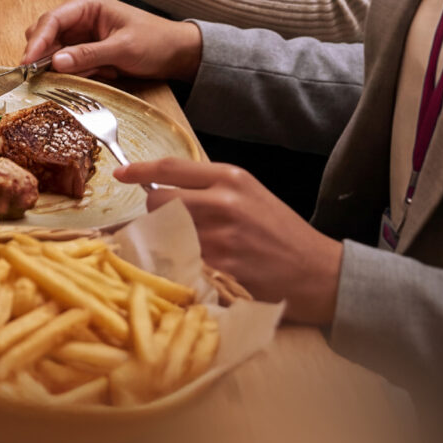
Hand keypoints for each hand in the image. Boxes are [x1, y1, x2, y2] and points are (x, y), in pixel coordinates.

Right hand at [17, 0, 202, 81]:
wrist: (178, 53)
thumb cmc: (156, 42)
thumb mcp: (123, 48)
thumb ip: (88, 55)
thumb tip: (56, 62)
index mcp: (88, 5)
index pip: (52, 20)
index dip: (37, 41)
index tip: (27, 62)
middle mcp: (79, 17)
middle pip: (45, 34)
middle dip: (42, 55)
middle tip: (38, 76)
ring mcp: (81, 35)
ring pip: (53, 51)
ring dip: (58, 67)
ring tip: (78, 77)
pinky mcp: (85, 51)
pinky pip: (67, 63)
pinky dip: (72, 73)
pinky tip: (91, 76)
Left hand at [120, 158, 344, 325]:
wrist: (321, 275)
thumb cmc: (283, 235)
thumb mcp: (251, 195)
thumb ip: (210, 187)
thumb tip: (161, 187)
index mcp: (231, 179)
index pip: (170, 167)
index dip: (139, 170)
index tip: (120, 174)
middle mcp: (223, 204)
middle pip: (158, 201)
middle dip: (156, 213)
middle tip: (167, 227)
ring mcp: (219, 239)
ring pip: (163, 234)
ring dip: (163, 242)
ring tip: (181, 250)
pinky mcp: (219, 271)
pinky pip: (177, 264)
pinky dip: (176, 267)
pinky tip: (189, 271)